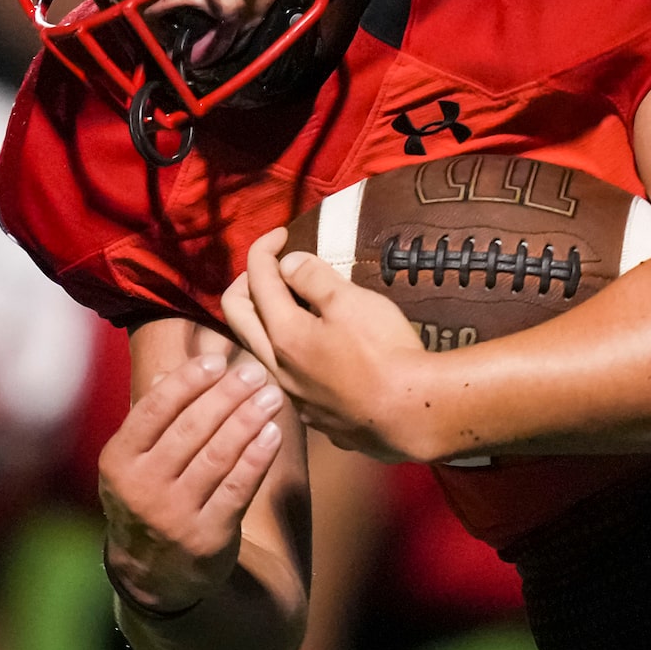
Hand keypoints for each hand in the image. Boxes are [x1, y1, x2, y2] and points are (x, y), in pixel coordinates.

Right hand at [97, 352, 285, 613]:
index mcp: (118, 461)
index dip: (189, 381)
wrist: (152, 573)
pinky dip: (257, 458)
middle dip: (228, 395)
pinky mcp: (206, 537)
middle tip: (255, 372)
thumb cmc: (149, 497)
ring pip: (218, 456)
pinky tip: (273, 434)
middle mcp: (141, 488)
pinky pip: (238, 488)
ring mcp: (173, 515)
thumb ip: (154, 418)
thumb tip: (177, 364)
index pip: (155, 410)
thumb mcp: (135, 461)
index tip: (218, 361)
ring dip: (249, 420)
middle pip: (192, 429)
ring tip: (271, 396)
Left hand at [219, 227, 429, 458]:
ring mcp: (295, 397)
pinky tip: (322, 351)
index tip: (282, 233)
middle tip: (270, 266)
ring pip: (262, 351)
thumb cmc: (384, 352)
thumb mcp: (350, 302)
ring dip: (267, 320)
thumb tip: (288, 265)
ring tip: (296, 305)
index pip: (257, 280)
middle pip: (238, 317)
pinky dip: (294, 352)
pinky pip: (291, 377)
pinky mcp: (317, 416)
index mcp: (283, 334)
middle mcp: (278, 368)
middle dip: (246, 283)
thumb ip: (313, 278)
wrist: (412, 413)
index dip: (264, 248)